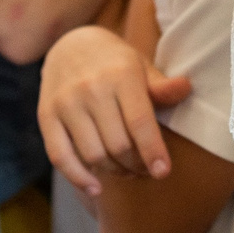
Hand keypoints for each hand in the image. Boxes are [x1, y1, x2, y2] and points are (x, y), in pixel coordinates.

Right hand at [38, 26, 189, 195]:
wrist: (70, 44)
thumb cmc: (115, 62)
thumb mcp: (141, 67)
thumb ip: (161, 86)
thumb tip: (186, 88)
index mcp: (121, 74)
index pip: (139, 121)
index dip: (152, 151)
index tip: (162, 172)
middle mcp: (91, 88)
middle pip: (118, 144)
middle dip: (136, 165)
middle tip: (144, 169)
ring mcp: (66, 102)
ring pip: (93, 155)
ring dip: (114, 171)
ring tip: (125, 171)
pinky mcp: (47, 116)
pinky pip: (60, 156)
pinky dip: (78, 178)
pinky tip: (96, 188)